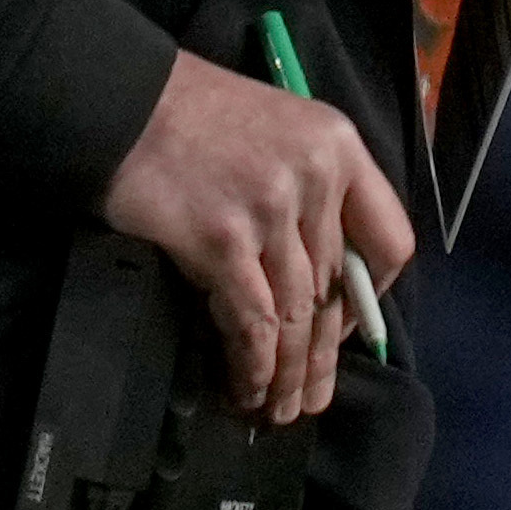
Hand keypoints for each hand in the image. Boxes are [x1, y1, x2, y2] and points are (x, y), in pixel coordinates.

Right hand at [100, 49, 417, 425]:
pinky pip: (254, 323)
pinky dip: (254, 365)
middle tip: (313, 398)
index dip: (369, 296)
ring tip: (281, 409)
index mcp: (339, 146)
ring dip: (290, 374)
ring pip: (298, 317)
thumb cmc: (193, 112)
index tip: (343, 323)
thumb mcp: (279, 130)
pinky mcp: (223, 243)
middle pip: (335, 290)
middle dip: (323, 356)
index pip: (389, 239)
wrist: (121, 100)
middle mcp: (316, 180)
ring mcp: (271, 212)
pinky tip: (248, 389)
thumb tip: (316, 273)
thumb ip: (309, 189)